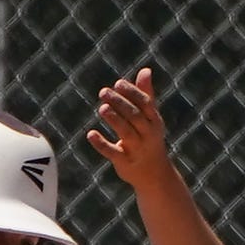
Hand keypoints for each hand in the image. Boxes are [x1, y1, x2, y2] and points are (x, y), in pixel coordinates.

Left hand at [85, 67, 173, 187]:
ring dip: (114, 119)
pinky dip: (101, 144)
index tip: (118, 83)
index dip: (132, 92)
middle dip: (120, 103)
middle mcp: (147, 134)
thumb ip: (146, 95)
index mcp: (154, 120)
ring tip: (102, 108)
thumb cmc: (149, 139)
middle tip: (103, 92)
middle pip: (134, 116)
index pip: (145, 103)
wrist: (154, 174)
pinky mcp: (125, 163)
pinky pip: (113, 153)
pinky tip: (90, 134)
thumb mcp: (150, 118)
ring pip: (126, 132)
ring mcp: (137, 149)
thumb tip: (145, 70)